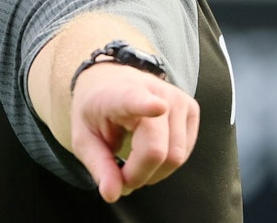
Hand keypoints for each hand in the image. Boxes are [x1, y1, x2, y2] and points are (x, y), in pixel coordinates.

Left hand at [69, 63, 199, 202]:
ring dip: (152, 172)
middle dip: (138, 174)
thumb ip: (99, 166)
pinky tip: (148, 151)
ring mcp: (178, 99)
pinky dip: (165, 164)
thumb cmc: (96, 111)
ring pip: (175, 157)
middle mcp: (155, 92)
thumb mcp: (84, 139)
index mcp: (121, 94)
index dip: (147, 106)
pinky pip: (183, 155)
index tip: (157, 106)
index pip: (136, 100)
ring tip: (132, 161)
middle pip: (157, 151)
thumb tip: (112, 195)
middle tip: (119, 173)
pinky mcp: (192, 108)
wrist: (110, 82)